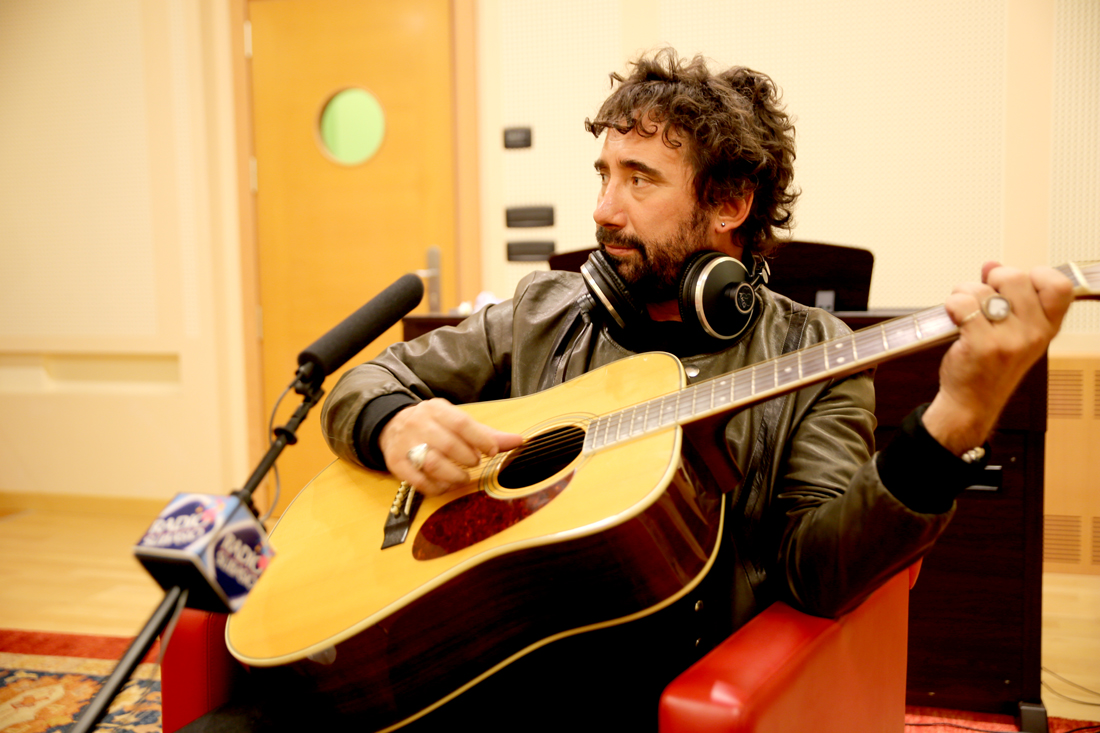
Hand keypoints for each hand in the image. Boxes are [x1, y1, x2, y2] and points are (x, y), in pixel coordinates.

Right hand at [379, 398, 523, 496]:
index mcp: (437, 409)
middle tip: (474, 463)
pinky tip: (445, 485)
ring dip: (453, 476)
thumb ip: (486, 434)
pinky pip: (418, 481)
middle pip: (448, 444)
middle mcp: (419, 423)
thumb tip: (519, 441)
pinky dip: (436, 487)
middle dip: (467, 459)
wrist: (391, 425)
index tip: (492, 451)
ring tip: (462, 478)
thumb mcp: (456, 422)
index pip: (462, 423)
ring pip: (432, 463)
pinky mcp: (396, 463)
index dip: (481, 440)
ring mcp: (405, 444)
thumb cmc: (434, 426)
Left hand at [923, 263, 1072, 454]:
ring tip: (964, 311)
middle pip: (1015, 277)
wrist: (971, 402)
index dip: (1035, 275)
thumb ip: (1006, 296)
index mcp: (1048, 327)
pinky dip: (952, 304)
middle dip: (991, 279)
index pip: (1059, 286)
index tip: (1014, 286)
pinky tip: (953, 317)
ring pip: (982, 290)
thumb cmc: (990, 365)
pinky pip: (963, 304)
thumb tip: (991, 264)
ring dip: (965, 293)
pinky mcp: (982, 346)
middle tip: (981, 297)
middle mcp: (1034, 334)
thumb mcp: (1013, 332)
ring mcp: (1009, 341)